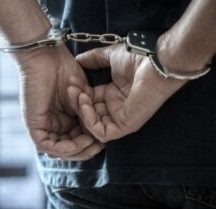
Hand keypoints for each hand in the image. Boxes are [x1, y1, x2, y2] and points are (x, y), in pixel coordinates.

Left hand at [13, 45, 103, 159]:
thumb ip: (87, 115)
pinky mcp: (33, 125)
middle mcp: (51, 125)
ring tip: (92, 141)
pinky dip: (65, 147)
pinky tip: (80, 140)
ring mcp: (41, 126)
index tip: (104, 139)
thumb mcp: (82, 98)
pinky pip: (47, 145)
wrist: (47, 56)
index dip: (90, 144)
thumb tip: (98, 135)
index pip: (75, 140)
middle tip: (100, 145)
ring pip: (58, 151)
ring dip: (77, 150)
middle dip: (85, 150)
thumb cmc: (64, 70)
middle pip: (67, 149)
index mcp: (61, 119)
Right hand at [70, 44, 186, 142]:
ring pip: (92, 125)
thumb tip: (78, 59)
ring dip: (81, 111)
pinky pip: (102, 133)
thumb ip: (94, 59)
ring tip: (79, 95)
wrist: (155, 62)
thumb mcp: (110, 56)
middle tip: (71, 89)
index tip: (70, 82)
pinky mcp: (125, 126)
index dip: (78, 93)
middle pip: (88, 113)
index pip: (89, 100)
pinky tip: (86, 104)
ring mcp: (121, 118)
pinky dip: (90, 122)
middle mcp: (116, 108)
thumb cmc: (138, 58)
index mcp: (113, 94)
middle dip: (76, 102)